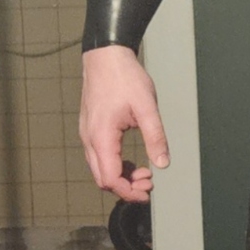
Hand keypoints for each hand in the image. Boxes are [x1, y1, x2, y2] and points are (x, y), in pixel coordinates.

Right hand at [79, 44, 169, 202]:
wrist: (106, 56)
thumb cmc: (124, 78)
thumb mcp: (147, 107)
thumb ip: (156, 137)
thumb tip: (163, 163)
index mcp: (101, 137)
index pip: (110, 179)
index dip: (128, 191)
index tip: (147, 192)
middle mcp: (89, 139)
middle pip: (102, 179)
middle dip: (126, 187)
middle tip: (149, 183)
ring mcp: (87, 134)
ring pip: (100, 169)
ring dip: (121, 176)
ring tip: (144, 172)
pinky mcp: (90, 130)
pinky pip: (99, 157)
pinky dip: (115, 165)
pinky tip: (132, 161)